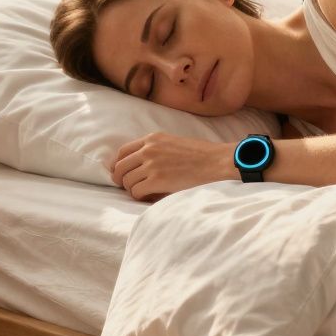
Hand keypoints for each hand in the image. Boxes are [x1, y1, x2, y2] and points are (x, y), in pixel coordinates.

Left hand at [109, 132, 235, 201]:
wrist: (216, 162)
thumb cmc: (200, 155)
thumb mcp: (173, 143)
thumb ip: (154, 150)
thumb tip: (138, 166)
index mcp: (152, 139)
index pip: (122, 152)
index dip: (118, 165)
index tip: (122, 174)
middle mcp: (148, 149)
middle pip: (120, 168)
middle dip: (121, 180)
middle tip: (129, 187)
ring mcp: (152, 164)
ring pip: (127, 182)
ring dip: (133, 190)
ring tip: (145, 192)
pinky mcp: (157, 180)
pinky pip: (136, 192)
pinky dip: (140, 197)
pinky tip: (150, 197)